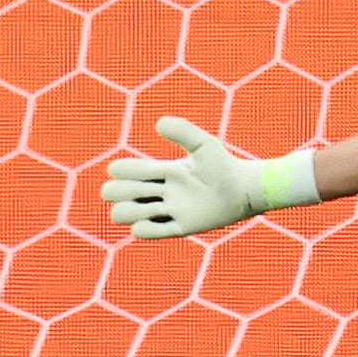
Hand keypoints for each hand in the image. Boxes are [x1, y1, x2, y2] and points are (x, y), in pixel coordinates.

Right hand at [103, 117, 271, 238]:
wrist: (242, 191)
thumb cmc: (222, 165)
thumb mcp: (203, 144)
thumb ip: (182, 131)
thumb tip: (157, 123)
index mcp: (162, 170)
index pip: (122, 171)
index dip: (123, 170)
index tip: (148, 169)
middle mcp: (160, 191)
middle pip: (115, 193)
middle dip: (120, 191)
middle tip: (149, 190)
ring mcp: (167, 210)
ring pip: (124, 215)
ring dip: (130, 212)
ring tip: (155, 207)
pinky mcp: (178, 227)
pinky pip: (146, 233)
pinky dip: (144, 228)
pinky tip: (162, 218)